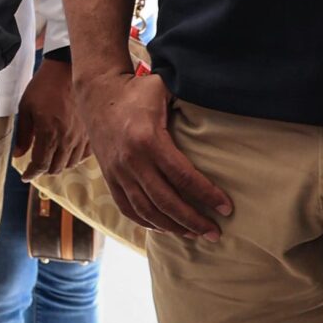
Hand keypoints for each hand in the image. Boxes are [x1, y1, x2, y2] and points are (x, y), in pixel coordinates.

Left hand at [14, 60, 88, 177]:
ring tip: (51, 159)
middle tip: (36, 165)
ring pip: (71, 163)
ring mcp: (82, 136)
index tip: (25, 176)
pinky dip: (75, 157)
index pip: (40, 164)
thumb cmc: (44, 86)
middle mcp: (67, 139)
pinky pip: (85, 154)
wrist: (67, 69)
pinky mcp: (91, 130)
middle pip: (56, 167)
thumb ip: (23, 134)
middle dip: (43, 169)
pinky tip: (68, 152)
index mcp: (49, 133)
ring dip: (59, 165)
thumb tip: (19, 155)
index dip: (31, 173)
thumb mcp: (26, 108)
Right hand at [79, 69, 231, 237]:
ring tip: (194, 234)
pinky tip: (165, 228)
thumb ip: (190, 101)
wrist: (96, 93)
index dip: (207, 195)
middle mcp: (131, 161)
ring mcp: (117, 172)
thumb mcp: (163, 88)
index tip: (227, 208)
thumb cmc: (136, 90)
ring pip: (146, 210)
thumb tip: (224, 104)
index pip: (183, 177)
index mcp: (147, 140)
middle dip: (193, 221)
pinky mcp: (109, 177)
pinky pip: (127, 208)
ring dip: (172, 227)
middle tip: (215, 233)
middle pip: (166, 201)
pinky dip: (147, 222)